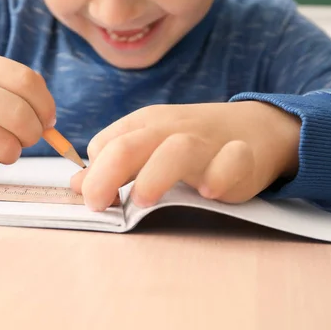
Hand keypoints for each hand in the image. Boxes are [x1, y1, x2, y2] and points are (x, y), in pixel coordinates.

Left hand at [70, 102, 300, 210]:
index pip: (106, 144)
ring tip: (142, 199)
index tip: (93, 200)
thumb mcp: (149, 148)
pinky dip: (219, 174)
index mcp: (144, 125)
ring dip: (155, 174)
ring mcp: (206, 141)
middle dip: (106, 175)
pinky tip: (208, 192)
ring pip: (177, 149)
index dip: (93, 174)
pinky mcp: (241, 156)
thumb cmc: (192, 142)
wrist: (254, 128)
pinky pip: (232, 160)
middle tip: (98, 205)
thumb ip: (113, 167)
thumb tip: (76, 186)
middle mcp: (170, 129)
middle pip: (130, 145)